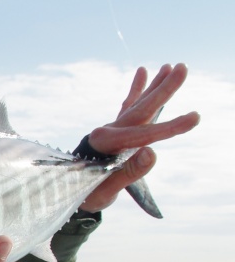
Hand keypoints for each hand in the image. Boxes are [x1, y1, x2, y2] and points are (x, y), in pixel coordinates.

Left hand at [81, 63, 199, 211]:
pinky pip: (128, 107)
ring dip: (155, 86)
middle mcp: (107, 132)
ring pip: (137, 104)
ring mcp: (111, 130)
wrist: (68, 193)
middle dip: (163, 90)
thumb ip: (129, 173)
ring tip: (170, 65)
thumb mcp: (107, 190)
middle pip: (141, 109)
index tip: (194, 118)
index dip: (169, 127)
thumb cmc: (89, 195)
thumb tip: (151, 153)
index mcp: (104, 145)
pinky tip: (143, 71)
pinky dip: (136, 90)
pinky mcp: (114, 131)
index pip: (142, 134)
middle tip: (183, 67)